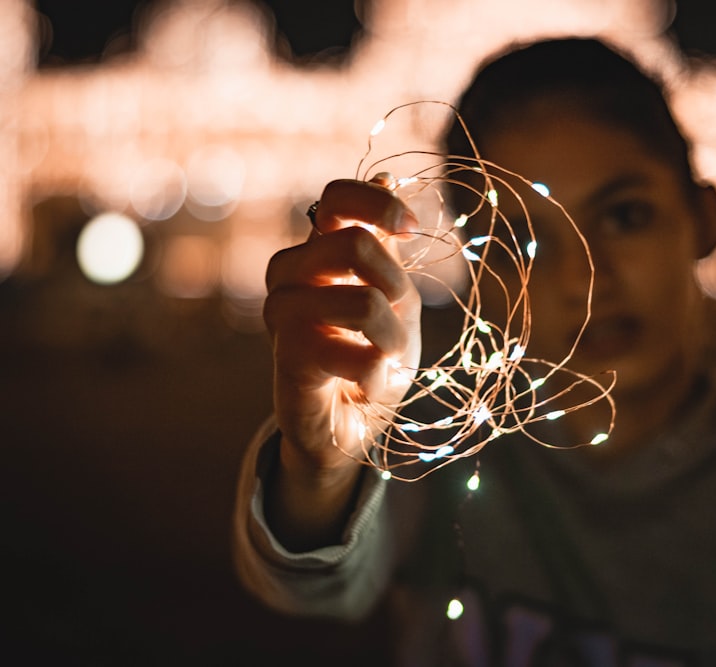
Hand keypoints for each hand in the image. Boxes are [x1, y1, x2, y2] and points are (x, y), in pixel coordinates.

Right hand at [263, 178, 420, 476]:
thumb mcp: (392, 299)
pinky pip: (348, 351)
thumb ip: (382, 249)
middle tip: (400, 323)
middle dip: (397, 288)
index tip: (410, 231)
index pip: (335, 198)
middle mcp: (292, 276)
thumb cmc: (370, 359)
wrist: (346, 429)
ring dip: (392, 338)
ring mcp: (283, 316)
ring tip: (387, 362)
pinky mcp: (287, 360)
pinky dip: (374, 373)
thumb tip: (382, 176)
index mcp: (319, 254)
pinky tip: (367, 383)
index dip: (376, 204)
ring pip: (359, 300)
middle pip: (354, 244)